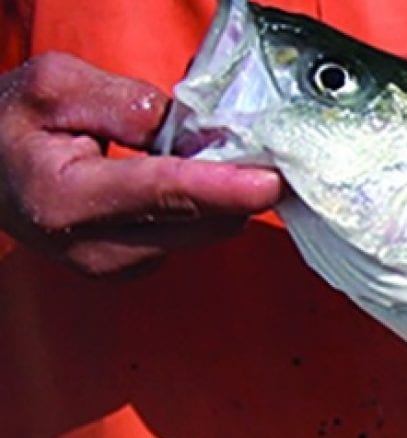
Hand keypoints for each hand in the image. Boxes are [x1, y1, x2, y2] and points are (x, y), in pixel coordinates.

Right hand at [0, 52, 281, 275]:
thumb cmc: (16, 125)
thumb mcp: (57, 87)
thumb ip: (122, 102)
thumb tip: (187, 126)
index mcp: (63, 199)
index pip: (162, 193)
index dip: (223, 188)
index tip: (269, 182)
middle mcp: (93, 248)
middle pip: (199, 223)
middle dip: (236, 185)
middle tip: (258, 142)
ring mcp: (116, 267)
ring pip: (205, 232)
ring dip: (223, 195)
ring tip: (212, 152)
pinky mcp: (136, 268)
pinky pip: (195, 235)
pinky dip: (207, 206)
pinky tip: (193, 176)